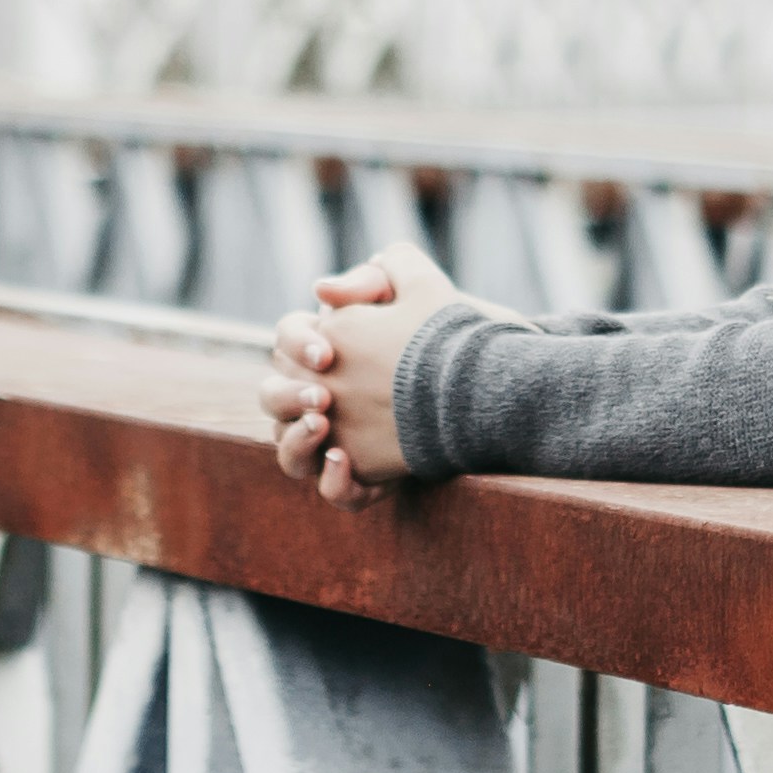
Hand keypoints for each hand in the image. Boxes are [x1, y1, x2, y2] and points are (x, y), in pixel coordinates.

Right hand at [263, 242, 465, 507]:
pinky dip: (333, 483)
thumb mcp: (422, 293)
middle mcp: (325, 398)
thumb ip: (375, 280)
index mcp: (329, 348)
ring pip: (291, 453)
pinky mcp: (370, 476)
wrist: (498, 381)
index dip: (297, 345)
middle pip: (274, 399)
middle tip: (324, 398)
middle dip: (288, 397)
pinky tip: (343, 462)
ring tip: (322, 427)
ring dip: (295, 442)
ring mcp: (342, 440)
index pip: (286, 341)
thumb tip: (322, 290)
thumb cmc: (453, 334)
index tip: (328, 353)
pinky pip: (337, 492)